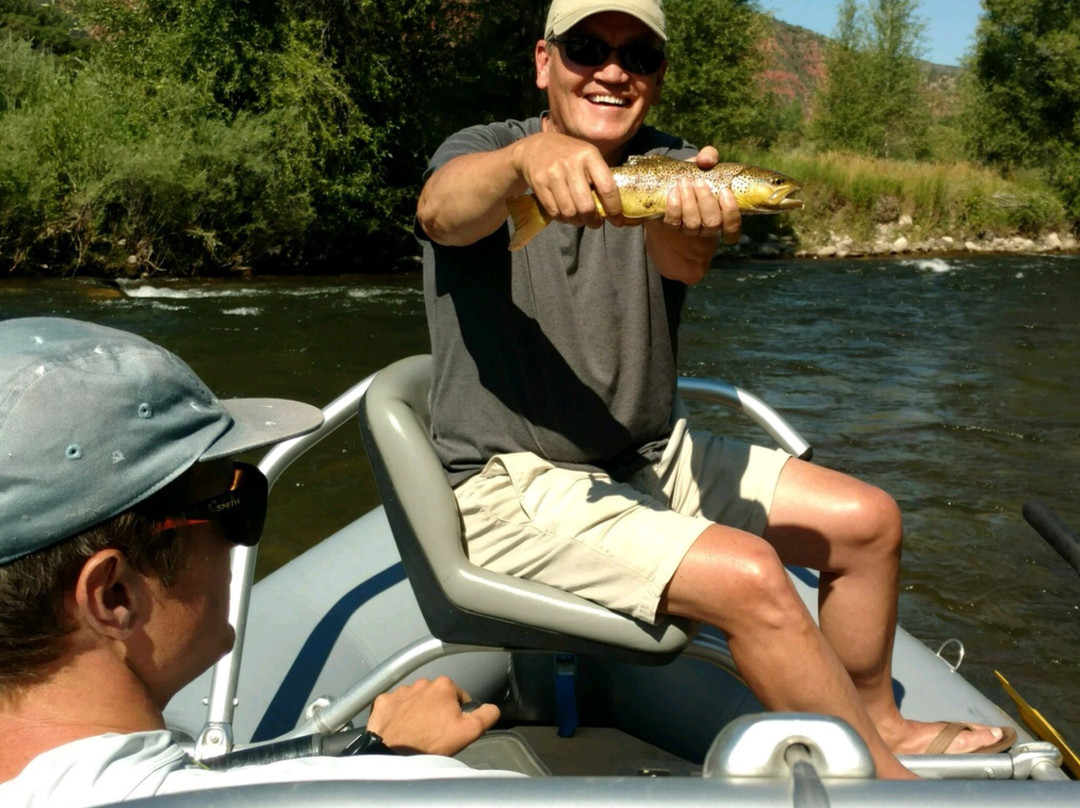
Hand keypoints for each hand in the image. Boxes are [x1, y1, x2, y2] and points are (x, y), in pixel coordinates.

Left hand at [365, 676, 499, 755]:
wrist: (393, 754)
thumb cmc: (432, 742)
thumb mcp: (470, 731)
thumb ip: (486, 714)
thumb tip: (492, 708)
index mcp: (444, 685)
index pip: (459, 697)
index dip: (459, 713)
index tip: (453, 729)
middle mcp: (421, 683)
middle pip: (436, 697)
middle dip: (438, 711)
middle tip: (436, 733)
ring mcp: (400, 691)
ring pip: (415, 701)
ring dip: (418, 712)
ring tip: (417, 733)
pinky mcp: (383, 702)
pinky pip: (395, 706)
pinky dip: (398, 715)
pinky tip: (400, 728)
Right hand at [511, 132, 623, 227]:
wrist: (535, 147)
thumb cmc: (568, 155)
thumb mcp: (587, 156)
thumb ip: (599, 177)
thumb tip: (613, 208)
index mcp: (589, 155)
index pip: (607, 188)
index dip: (614, 209)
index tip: (618, 220)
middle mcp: (571, 164)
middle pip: (586, 206)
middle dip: (593, 221)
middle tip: (595, 223)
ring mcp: (553, 174)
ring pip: (570, 212)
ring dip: (577, 222)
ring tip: (580, 220)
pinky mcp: (539, 184)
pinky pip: (554, 212)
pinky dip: (562, 218)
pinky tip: (565, 214)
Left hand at [660, 146, 740, 244]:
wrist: (672, 183)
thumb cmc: (695, 174)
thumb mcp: (705, 164)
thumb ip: (709, 156)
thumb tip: (706, 160)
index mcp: (723, 214)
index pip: (733, 226)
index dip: (731, 212)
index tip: (725, 191)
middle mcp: (708, 225)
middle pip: (712, 223)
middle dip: (706, 202)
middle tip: (700, 182)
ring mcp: (690, 228)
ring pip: (693, 224)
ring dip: (689, 202)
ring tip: (684, 182)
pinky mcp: (672, 226)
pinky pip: (673, 221)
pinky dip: (674, 206)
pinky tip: (673, 191)